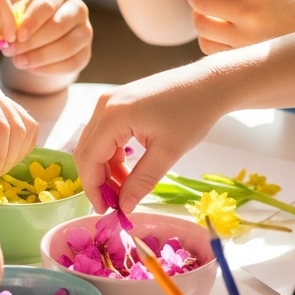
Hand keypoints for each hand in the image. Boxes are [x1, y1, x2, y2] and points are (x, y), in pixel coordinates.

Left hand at [4, 0, 91, 76]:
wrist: (46, 31)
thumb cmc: (29, 18)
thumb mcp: (19, 12)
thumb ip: (11, 21)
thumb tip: (2, 36)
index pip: (47, 5)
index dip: (32, 21)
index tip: (17, 36)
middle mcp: (77, 9)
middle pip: (58, 26)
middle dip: (32, 42)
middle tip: (11, 52)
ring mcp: (85, 31)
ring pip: (67, 47)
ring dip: (40, 57)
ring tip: (19, 62)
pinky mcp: (86, 52)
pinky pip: (72, 64)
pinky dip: (50, 69)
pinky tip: (33, 69)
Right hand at [74, 58, 227, 214]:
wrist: (208, 83)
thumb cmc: (192, 114)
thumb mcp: (167, 153)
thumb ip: (142, 182)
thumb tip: (124, 208)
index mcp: (113, 116)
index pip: (89, 159)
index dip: (93, 188)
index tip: (106, 210)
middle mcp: (104, 106)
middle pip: (86, 151)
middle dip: (97, 180)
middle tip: (115, 204)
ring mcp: (110, 102)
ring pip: (95, 144)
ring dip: (106, 169)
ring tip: (126, 190)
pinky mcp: (119, 103)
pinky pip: (106, 135)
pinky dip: (112, 156)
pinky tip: (129, 171)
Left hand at [171, 0, 294, 52]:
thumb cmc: (289, 9)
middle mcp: (250, 11)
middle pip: (199, 3)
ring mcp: (245, 38)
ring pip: (200, 26)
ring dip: (199, 19)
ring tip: (212, 16)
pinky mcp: (243, 58)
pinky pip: (208, 47)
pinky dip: (208, 39)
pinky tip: (222, 34)